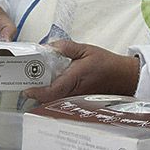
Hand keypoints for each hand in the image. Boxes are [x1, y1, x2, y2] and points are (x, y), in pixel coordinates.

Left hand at [22, 40, 139, 102]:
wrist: (124, 77)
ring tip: (35, 84)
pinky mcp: (78, 102)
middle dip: (36, 93)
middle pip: (48, 99)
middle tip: (25, 83)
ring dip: (43, 95)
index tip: (26, 89)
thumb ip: (67, 47)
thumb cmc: (107, 64)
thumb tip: (48, 46)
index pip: (51, 91)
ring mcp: (76, 100)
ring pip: (54, 101)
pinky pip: (61, 101)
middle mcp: (73, 93)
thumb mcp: (87, 50)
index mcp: (74, 79)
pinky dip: (53, 96)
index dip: (37, 92)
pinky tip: (50, 87)